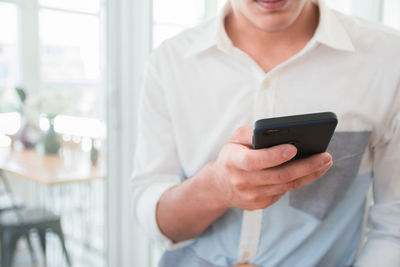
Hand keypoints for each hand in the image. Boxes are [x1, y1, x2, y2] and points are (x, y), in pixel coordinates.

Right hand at [209, 126, 332, 209]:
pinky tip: (313, 170)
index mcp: (233, 161)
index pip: (253, 161)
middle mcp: (241, 181)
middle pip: (278, 176)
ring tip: (325, 161)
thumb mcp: (235, 139)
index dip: (274, 156)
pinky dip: (301, 180)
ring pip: (286, 185)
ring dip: (309, 174)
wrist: (220, 185)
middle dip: (304, 166)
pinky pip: (285, 191)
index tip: (294, 148)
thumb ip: (253, 133)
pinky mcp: (261, 204)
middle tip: (324, 156)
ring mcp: (252, 196)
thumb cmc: (233, 155)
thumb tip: (280, 131)